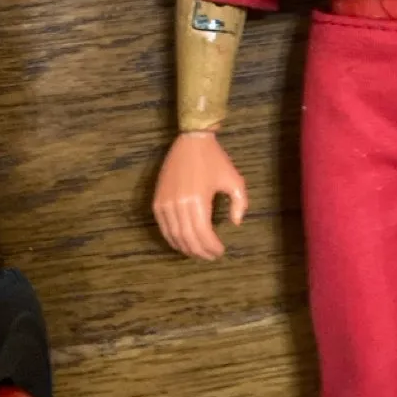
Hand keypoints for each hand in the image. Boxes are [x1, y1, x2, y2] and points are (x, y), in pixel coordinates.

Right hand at [153, 131, 247, 260]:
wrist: (192, 140)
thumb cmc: (215, 159)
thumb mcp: (234, 179)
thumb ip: (240, 202)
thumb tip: (235, 223)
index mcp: (198, 201)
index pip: (203, 234)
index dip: (211, 247)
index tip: (220, 251)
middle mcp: (178, 205)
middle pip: (188, 238)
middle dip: (200, 251)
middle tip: (210, 256)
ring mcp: (165, 204)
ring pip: (174, 236)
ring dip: (186, 248)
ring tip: (198, 252)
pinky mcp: (157, 201)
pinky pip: (163, 227)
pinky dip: (172, 239)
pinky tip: (182, 243)